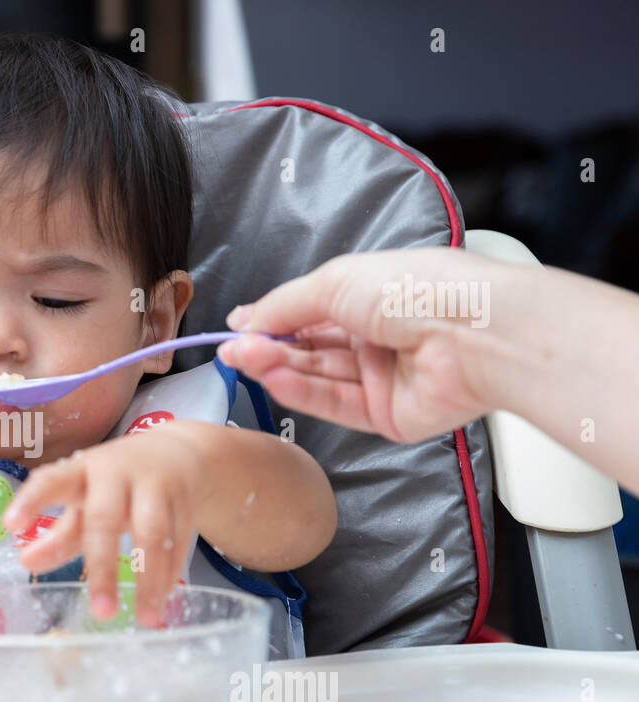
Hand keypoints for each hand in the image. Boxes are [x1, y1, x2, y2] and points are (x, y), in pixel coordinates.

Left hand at [2, 423, 205, 625]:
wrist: (176, 451)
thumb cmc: (114, 484)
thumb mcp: (84, 501)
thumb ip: (58, 534)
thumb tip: (25, 564)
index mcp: (81, 470)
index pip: (51, 480)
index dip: (31, 500)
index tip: (10, 525)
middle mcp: (115, 472)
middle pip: (105, 519)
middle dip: (102, 567)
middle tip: (101, 613)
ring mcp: (153, 483)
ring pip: (151, 532)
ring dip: (148, 579)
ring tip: (143, 618)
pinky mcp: (184, 498)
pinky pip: (179, 540)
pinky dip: (169, 573)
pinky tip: (160, 601)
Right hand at [215, 248, 494, 442]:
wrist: (475, 333)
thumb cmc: (420, 290)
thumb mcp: (334, 281)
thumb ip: (283, 304)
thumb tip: (245, 318)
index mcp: (373, 295)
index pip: (310, 312)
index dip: (272, 319)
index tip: (237, 327)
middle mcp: (379, 335)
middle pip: (310, 347)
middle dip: (269, 346)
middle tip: (232, 350)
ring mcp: (383, 377)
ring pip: (318, 376)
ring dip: (278, 367)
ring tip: (244, 359)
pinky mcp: (388, 414)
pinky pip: (336, 405)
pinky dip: (301, 392)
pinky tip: (273, 379)